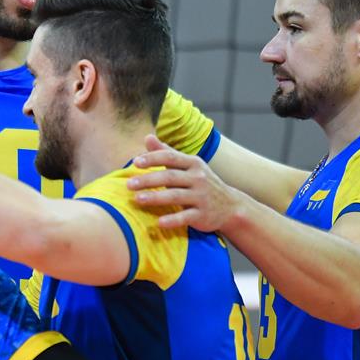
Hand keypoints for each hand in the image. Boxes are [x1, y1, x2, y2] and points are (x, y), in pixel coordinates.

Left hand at [126, 134, 242, 232]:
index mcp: (193, 164)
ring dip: (156, 198)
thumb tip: (147, 137)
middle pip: (170, 177)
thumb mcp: (188, 166)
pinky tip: (159, 223)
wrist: (230, 206)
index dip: (152, 159)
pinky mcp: (203, 215)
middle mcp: (198, 178)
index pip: (170, 157)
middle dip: (148, 180)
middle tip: (128, 184)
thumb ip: (167, 153)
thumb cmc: (201, 183)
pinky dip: (173, 220)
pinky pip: (186, 217)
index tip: (135, 162)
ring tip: (137, 199)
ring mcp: (201, 197)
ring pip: (176, 196)